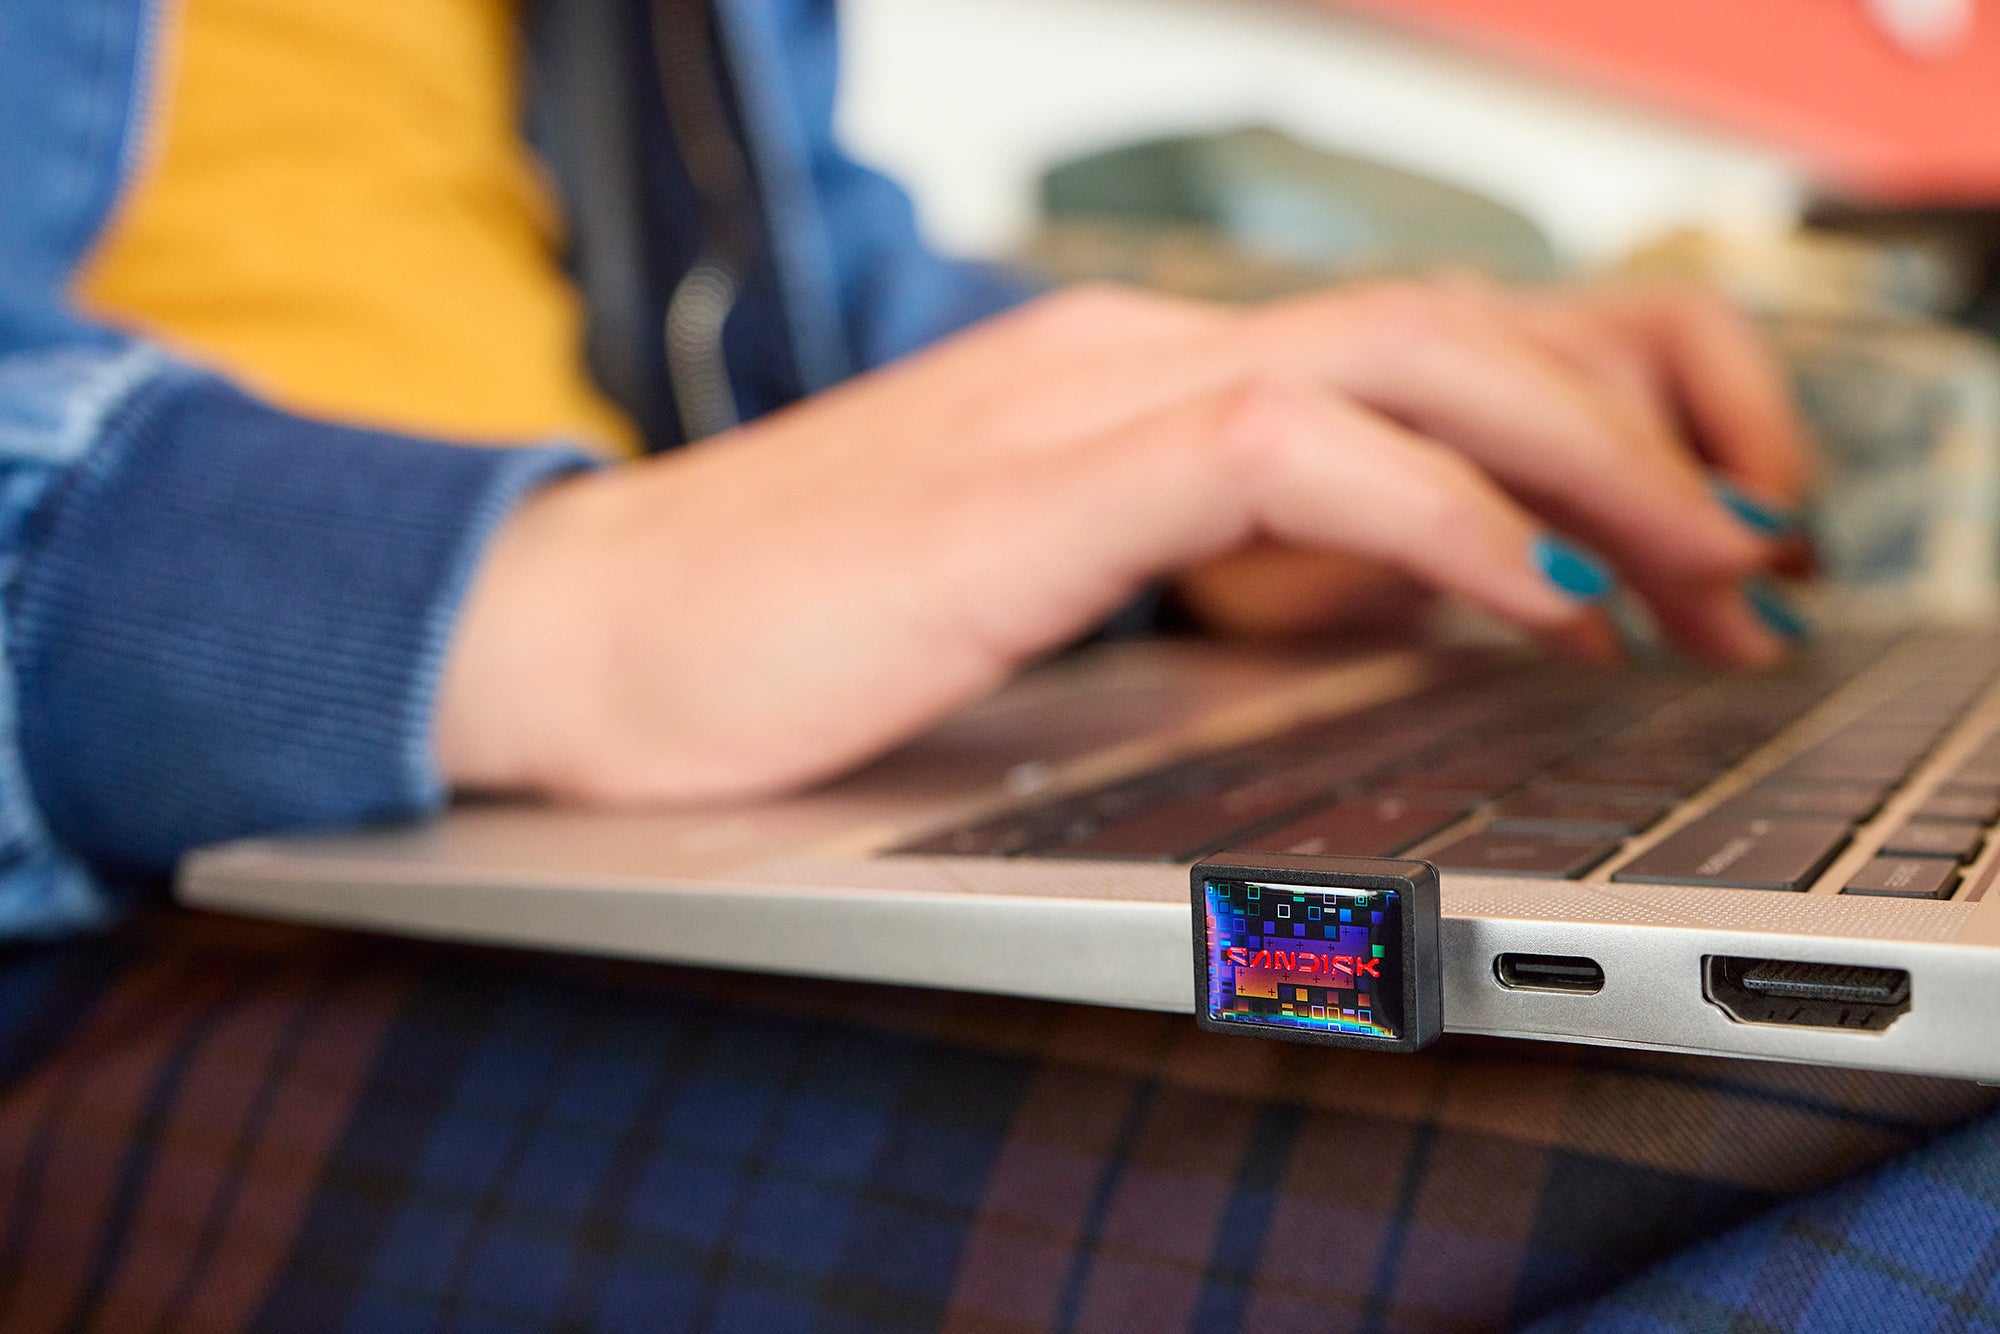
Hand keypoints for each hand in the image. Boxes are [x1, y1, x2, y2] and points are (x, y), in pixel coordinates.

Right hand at [436, 281, 1808, 802]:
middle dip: (1641, 436)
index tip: (1679, 549)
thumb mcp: (1049, 597)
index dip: (1585, 433)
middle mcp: (1129, 360)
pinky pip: (1284, 450)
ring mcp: (1081, 405)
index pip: (1419, 359)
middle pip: (1460, 335)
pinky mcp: (1031, 487)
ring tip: (1702, 572)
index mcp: (1136, 383)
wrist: (576, 638)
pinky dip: (1436, 516)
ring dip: (1592, 465)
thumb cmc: (783, 636)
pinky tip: (1520, 597)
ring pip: (1411, 363)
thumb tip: (1380, 612)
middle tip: (1747, 562)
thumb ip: (1207, 575)